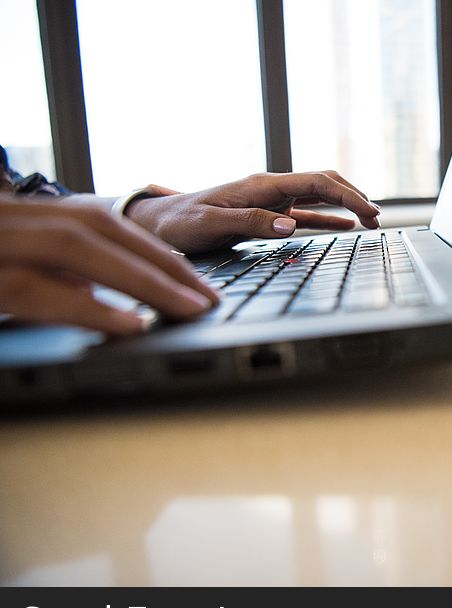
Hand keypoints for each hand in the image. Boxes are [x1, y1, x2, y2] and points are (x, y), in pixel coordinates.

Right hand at [0, 195, 219, 334]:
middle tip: (208, 300)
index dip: (156, 253)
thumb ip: (51, 272)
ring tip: (187, 309)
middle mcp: (11, 219)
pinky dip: (88, 306)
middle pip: (99, 229)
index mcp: (26, 216)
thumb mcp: (14, 264)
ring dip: (138, 279)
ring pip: (75, 248)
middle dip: (160, 264)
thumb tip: (90, 289)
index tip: (199, 284)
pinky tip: (132, 325)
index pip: (104, 225)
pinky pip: (36, 288)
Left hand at [125, 171, 381, 253]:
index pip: (316, 182)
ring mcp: (271, 200)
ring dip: (345, 205)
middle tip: (376, 217)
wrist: (158, 222)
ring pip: (319, 195)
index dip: (348, 195)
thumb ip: (251, 223)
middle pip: (324, 182)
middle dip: (354, 195)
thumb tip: (290, 226)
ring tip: (370, 219)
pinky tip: (345, 226)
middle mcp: (270, 188)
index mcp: (262, 185)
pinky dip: (328, 217)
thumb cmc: (180, 223)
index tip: (370, 211)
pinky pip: (306, 212)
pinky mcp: (267, 214)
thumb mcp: (211, 224)